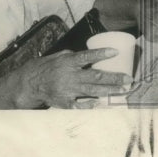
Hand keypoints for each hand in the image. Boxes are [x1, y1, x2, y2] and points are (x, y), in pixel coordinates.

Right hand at [7, 49, 130, 108]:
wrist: (29, 84)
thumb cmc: (46, 67)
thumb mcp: (58, 56)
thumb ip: (74, 56)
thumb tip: (91, 56)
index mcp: (67, 62)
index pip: (86, 56)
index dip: (101, 54)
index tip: (116, 52)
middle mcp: (69, 76)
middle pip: (95, 76)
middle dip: (114, 78)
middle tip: (128, 79)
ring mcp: (67, 90)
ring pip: (92, 91)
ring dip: (109, 91)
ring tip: (123, 90)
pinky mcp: (64, 102)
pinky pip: (80, 104)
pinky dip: (91, 104)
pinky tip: (103, 103)